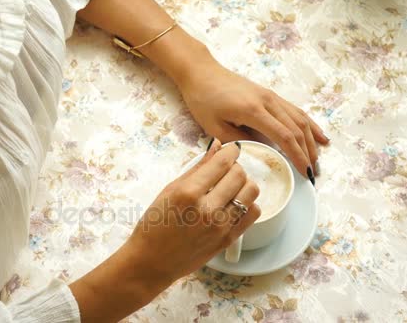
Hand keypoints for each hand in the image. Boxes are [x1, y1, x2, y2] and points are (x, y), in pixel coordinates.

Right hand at [125, 140, 260, 281]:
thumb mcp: (170, 190)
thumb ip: (197, 167)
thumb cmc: (154, 224)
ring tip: (230, 187)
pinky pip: (253, 213)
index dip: (230, 151)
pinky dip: (248, 203)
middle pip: (239, 174)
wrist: (152, 261)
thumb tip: (216, 145)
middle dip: (235, 166)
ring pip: (251, 191)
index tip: (230, 149)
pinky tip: (234, 203)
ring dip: (243, 183)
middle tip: (225, 170)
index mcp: (188, 193)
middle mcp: (207, 209)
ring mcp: (220, 226)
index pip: (222, 162)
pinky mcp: (228, 239)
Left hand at [177, 60, 329, 178]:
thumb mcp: (214, 126)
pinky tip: (319, 135)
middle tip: (313, 174)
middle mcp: (268, 101)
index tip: (305, 173)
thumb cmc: (203, 99)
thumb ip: (238, 142)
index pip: (284, 136)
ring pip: (300, 118)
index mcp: (253, 111)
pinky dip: (309, 124)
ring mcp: (271, 96)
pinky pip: (295, 110)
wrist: (201, 73)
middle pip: (296, 129)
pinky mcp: (270, 94)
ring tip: (317, 159)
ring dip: (311, 140)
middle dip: (307, 152)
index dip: (297, 156)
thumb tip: (259, 153)